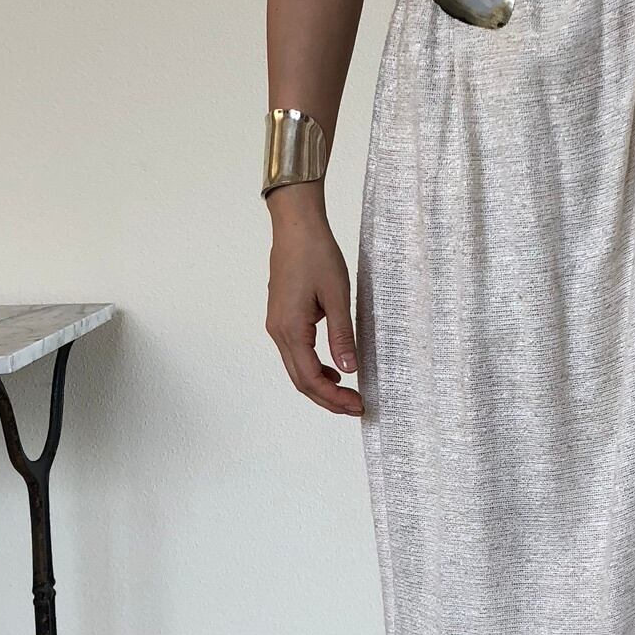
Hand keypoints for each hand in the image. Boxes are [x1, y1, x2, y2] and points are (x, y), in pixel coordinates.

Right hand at [265, 186, 361, 415]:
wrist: (296, 228)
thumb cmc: (317, 255)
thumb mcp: (337, 296)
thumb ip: (342, 336)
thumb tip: (349, 370)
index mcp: (291, 329)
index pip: (311, 378)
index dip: (334, 397)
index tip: (358, 404)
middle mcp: (278, 332)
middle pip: (300, 381)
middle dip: (327, 399)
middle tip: (356, 406)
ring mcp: (277, 326)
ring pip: (296, 370)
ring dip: (320, 386)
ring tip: (347, 394)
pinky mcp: (281, 319)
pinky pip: (295, 354)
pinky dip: (313, 369)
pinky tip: (333, 370)